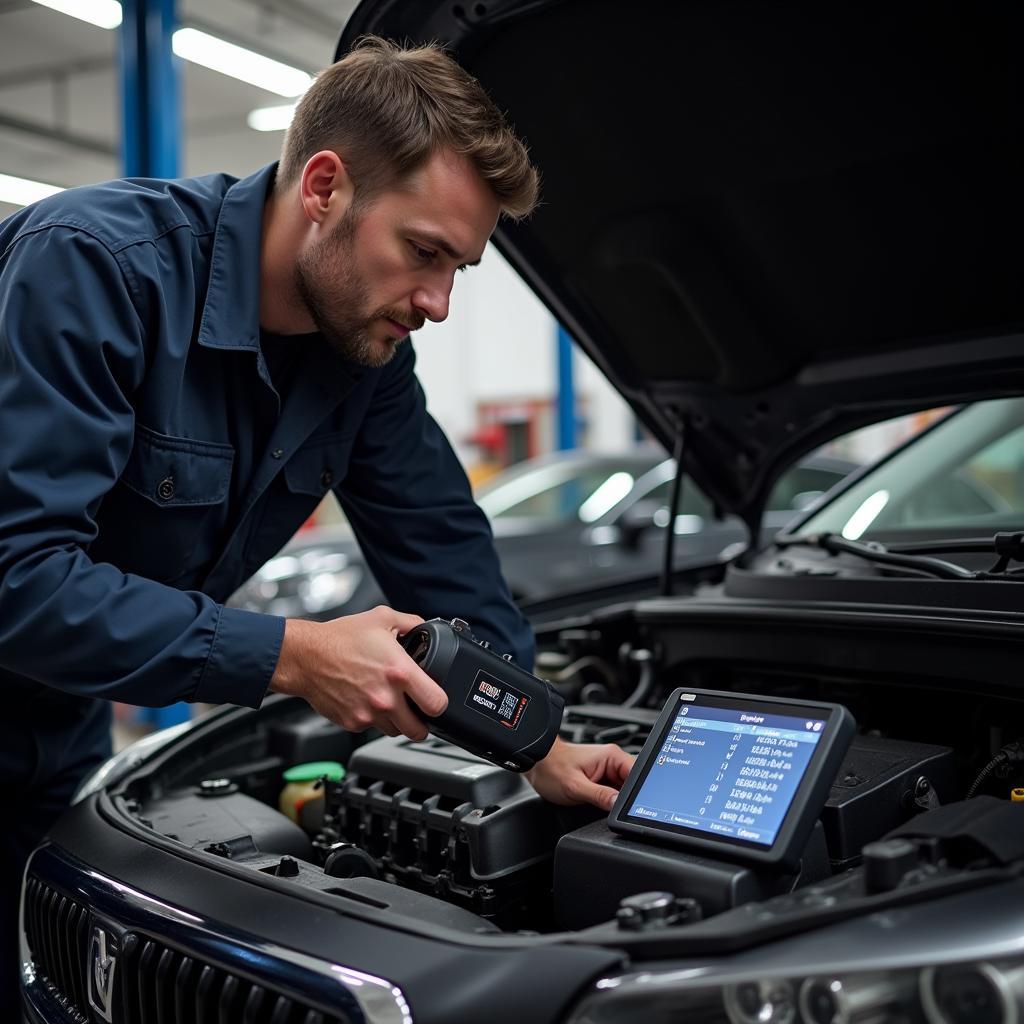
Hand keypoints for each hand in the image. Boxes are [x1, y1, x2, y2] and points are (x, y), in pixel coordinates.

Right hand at [268, 605, 447, 740]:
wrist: (305, 656)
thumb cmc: (339, 638)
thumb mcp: (381, 618)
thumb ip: (410, 622)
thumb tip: (425, 627)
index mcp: (400, 672)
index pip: (437, 704)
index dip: (441, 704)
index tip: (436, 700)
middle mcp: (386, 697)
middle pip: (419, 730)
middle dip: (422, 722)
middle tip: (417, 710)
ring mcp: (369, 714)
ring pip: (396, 731)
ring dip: (397, 721)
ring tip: (390, 702)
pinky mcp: (353, 723)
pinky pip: (373, 728)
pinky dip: (374, 719)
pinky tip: (368, 701)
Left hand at [526, 737, 634, 810]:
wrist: (536, 764)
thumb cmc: (551, 768)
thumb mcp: (575, 787)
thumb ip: (599, 796)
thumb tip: (619, 806)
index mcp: (611, 756)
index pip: (638, 774)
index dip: (641, 792)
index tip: (638, 808)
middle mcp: (612, 760)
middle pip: (634, 784)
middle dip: (630, 799)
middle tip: (620, 812)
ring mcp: (607, 769)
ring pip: (625, 789)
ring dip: (620, 800)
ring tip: (607, 807)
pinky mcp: (601, 778)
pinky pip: (614, 790)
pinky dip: (612, 800)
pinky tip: (605, 806)